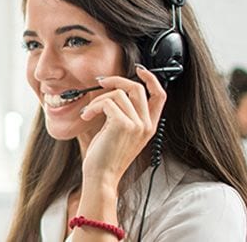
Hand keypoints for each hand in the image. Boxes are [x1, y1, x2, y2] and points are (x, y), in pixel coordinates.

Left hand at [79, 65, 166, 184]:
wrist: (101, 176)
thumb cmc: (106, 157)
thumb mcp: (120, 133)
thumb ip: (124, 114)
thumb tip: (114, 90)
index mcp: (149, 126)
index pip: (160, 95)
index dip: (151, 79)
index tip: (139, 70)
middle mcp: (147, 124)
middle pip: (137, 88)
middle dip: (116, 80)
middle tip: (100, 81)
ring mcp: (137, 124)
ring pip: (118, 94)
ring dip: (97, 100)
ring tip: (88, 112)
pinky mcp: (123, 124)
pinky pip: (107, 102)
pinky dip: (93, 107)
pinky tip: (86, 117)